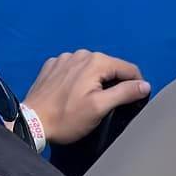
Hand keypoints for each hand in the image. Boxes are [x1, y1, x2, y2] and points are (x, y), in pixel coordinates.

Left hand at [23, 50, 150, 145]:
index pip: (128, 68)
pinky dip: (78, 79)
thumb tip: (144, 85)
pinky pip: (74, 69)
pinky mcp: (52, 65)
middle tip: (107, 105)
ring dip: (95, 81)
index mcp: (96, 61)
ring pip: (91, 67)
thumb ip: (124, 93)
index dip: (135, 85)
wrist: (31, 122)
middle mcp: (81, 53)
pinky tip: (71, 94)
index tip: (133, 101)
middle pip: (109, 67)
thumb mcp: (100, 108)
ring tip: (88, 101)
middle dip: (114, 83)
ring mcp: (64, 58)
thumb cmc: (66, 118)